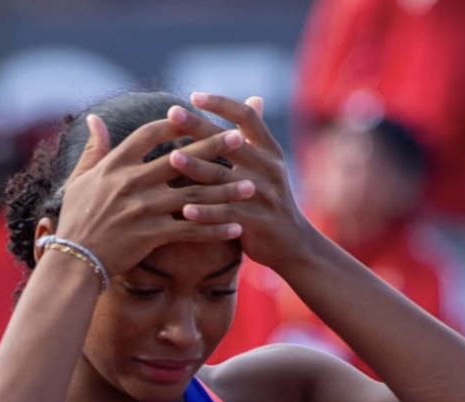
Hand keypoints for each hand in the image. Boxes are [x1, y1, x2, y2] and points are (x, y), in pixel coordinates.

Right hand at [49, 110, 257, 276]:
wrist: (73, 261)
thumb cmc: (75, 220)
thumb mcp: (80, 180)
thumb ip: (93, 149)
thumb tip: (94, 119)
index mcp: (116, 165)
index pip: (151, 134)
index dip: (176, 123)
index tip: (198, 114)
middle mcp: (132, 183)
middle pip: (181, 159)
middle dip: (212, 147)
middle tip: (239, 138)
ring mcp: (143, 209)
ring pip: (193, 196)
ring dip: (224, 191)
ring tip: (251, 186)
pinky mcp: (151, 236)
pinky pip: (190, 231)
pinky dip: (214, 229)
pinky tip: (236, 227)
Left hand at [163, 92, 311, 271]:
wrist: (293, 243)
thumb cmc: (271, 200)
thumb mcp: (270, 164)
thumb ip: (257, 136)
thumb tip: (254, 99)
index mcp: (269, 150)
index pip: (246, 117)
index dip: (221, 104)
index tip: (194, 95)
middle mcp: (268, 168)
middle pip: (229, 142)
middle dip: (199, 126)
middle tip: (171, 113)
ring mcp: (263, 195)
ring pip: (224, 179)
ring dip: (197, 167)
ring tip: (171, 157)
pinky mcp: (257, 222)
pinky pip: (227, 215)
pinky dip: (206, 213)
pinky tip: (184, 210)